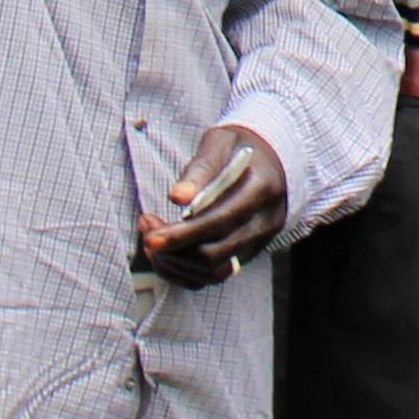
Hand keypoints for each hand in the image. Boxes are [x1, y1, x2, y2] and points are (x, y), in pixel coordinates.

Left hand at [140, 124, 285, 286]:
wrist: (271, 160)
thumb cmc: (239, 147)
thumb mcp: (221, 141)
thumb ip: (201, 167)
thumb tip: (177, 197)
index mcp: (262, 188)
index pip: (221, 221)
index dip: (183, 234)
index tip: (150, 236)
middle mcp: (266, 221)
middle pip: (216, 253)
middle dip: (174, 249)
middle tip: (147, 230)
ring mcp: (259, 242)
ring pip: (213, 271)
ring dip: (176, 262)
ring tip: (154, 238)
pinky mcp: (248, 254)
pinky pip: (212, 276)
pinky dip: (184, 270)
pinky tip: (168, 251)